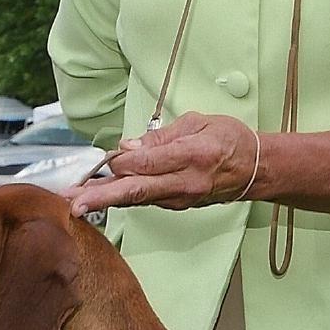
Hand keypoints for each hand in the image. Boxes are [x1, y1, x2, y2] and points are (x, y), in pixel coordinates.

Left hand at [67, 112, 258, 216]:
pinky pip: (145, 200)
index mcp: (192, 156)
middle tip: (73, 202)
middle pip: (137, 191)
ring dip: (104, 200)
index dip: (122, 162)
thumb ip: (161, 137)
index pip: (148, 162)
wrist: (256, 169)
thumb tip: (128, 147)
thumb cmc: (229, 140)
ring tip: (74, 200)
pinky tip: (99, 195)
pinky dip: (121, 198)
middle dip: (102, 197)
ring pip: (136, 200)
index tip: (104, 159)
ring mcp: (181, 199)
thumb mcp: (198, 123)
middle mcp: (185, 183)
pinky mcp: (177, 206)